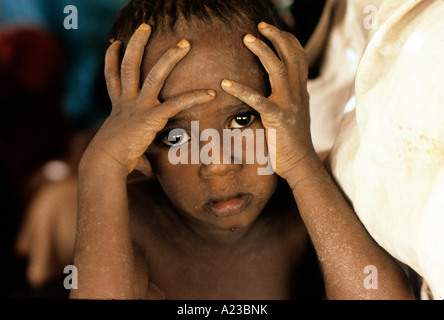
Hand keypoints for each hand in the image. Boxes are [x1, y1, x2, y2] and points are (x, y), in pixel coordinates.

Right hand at [82, 24, 215, 175]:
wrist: (104, 163)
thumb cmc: (113, 161)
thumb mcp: (123, 150)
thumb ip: (138, 155)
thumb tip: (144, 170)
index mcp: (118, 107)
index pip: (112, 76)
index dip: (111, 58)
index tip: (115, 43)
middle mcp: (126, 102)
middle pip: (129, 65)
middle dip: (137, 43)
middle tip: (145, 27)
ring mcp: (138, 107)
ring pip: (154, 74)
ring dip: (169, 57)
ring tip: (185, 44)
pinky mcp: (151, 117)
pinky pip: (177, 103)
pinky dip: (194, 98)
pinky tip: (210, 93)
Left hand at [221, 22, 312, 180]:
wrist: (300, 163)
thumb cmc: (290, 140)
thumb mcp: (292, 113)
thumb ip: (285, 97)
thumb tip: (270, 89)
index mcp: (300, 90)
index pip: (299, 57)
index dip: (287, 39)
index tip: (271, 28)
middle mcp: (298, 93)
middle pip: (291, 56)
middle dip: (276, 37)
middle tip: (258, 26)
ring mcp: (290, 105)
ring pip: (279, 70)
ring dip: (263, 51)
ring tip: (247, 39)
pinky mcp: (278, 119)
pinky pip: (258, 101)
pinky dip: (241, 90)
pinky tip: (225, 84)